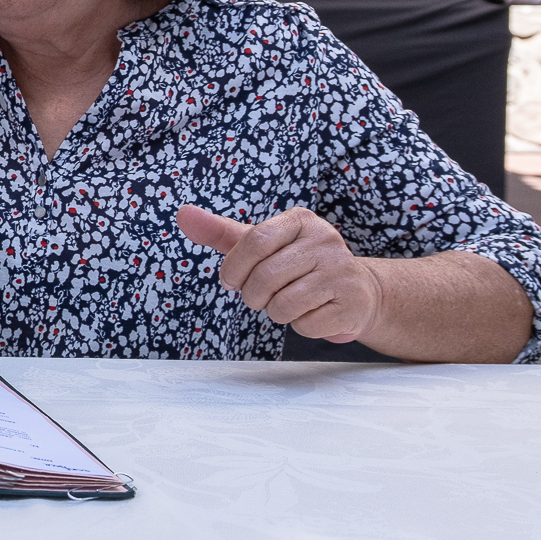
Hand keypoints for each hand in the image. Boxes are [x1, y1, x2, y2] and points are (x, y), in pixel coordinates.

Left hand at [176, 205, 382, 342]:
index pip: (254, 242)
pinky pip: (306, 325)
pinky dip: (301, 325)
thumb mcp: (261, 245)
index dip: (235, 268)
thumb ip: (221, 232)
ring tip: (291, 301)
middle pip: (265, 276)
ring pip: (283, 304)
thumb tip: (183, 214)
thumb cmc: (297, 266)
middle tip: (262, 296)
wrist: (357, 291)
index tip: (231, 281)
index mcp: (300, 220)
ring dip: (276, 312)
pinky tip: (315, 312)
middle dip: (254, 295)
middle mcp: (326, 240)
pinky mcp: (353, 303)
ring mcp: (343, 271)